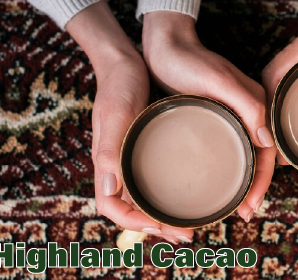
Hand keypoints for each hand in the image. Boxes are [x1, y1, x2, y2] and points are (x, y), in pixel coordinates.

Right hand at [67, 2, 192, 243]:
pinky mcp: (143, 147)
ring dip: (164, 214)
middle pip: (131, 208)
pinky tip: (189, 192)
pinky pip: (152, 178)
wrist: (124, 63)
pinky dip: (167, 193)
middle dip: (156, 227)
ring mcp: (129, 157)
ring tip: (191, 223)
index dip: (133, 224)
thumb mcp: (115, 115)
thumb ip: (109, 150)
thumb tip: (109, 189)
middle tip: (187, 235)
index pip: (112, 207)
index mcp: (105, 162)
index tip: (160, 227)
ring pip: (143, 197)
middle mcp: (116, 165)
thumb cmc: (118, 87)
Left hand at [142, 11, 276, 221]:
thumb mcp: (219, 80)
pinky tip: (215, 182)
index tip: (250, 205)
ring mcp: (230, 115)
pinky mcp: (212, 116)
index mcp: (256, 104)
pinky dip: (227, 169)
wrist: (164, 45)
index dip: (263, 181)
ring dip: (241, 182)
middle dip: (254, 187)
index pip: (268, 150)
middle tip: (242, 213)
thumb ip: (248, 105)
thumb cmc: (190, 60)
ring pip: (243, 155)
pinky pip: (226, 148)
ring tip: (231, 206)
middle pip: (258, 156)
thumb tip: (267, 141)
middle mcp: (247, 112)